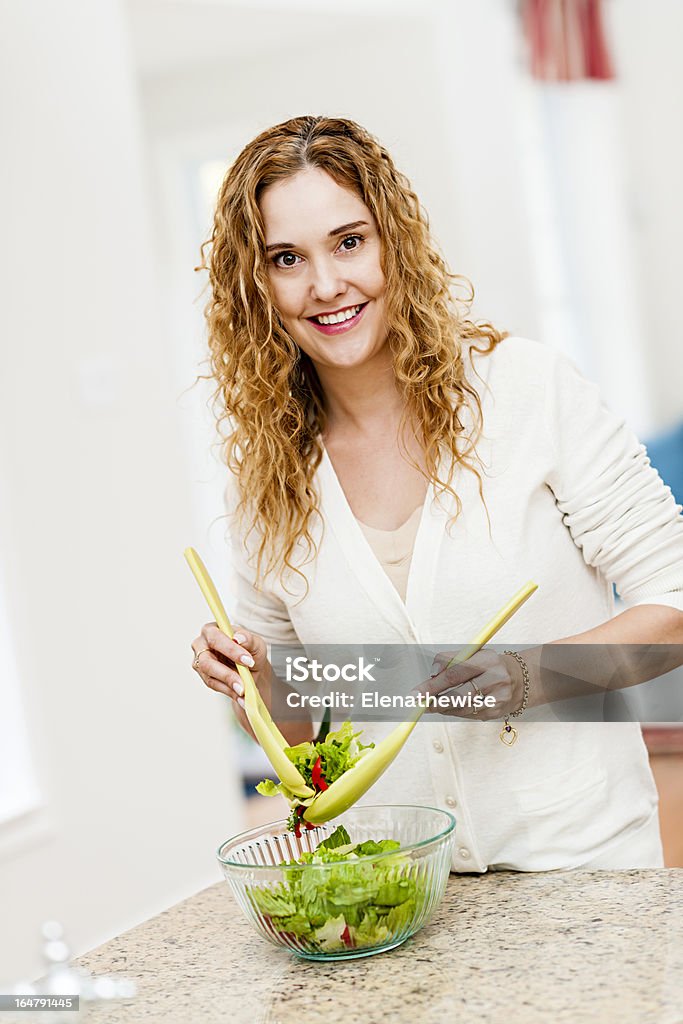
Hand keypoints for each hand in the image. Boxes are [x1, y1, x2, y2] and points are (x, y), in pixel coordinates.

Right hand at [190, 622, 270, 739]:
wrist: (251, 667)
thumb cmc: (250, 649)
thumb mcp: (255, 643)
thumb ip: (248, 639)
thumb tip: (238, 638)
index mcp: (212, 630)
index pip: (216, 638)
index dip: (230, 650)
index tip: (247, 661)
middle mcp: (201, 645)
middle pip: (207, 661)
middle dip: (226, 674)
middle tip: (243, 684)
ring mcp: (200, 662)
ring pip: (209, 676)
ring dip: (228, 686)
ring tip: (243, 692)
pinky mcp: (204, 676)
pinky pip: (214, 686)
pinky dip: (228, 692)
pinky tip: (240, 696)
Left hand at [415, 648, 525, 721]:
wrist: (521, 679)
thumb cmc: (490, 665)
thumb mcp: (473, 653)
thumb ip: (450, 659)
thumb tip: (431, 674)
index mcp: (487, 660)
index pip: (455, 673)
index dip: (433, 684)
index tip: (417, 691)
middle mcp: (495, 679)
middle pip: (459, 694)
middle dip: (436, 701)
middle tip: (421, 703)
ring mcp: (498, 698)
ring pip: (462, 708)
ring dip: (443, 708)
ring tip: (433, 705)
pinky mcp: (497, 712)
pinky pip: (470, 715)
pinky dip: (456, 712)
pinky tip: (449, 707)